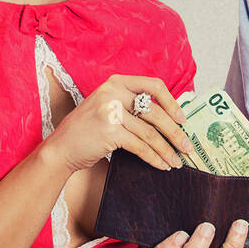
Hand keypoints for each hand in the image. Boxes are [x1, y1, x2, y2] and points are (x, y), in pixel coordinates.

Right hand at [45, 74, 193, 172]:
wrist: (61, 148)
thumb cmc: (88, 130)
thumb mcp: (108, 106)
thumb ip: (132, 105)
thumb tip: (170, 118)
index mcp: (117, 82)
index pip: (154, 85)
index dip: (172, 103)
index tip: (182, 119)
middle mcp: (114, 93)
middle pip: (156, 112)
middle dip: (175, 133)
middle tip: (187, 148)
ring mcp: (111, 111)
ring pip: (150, 132)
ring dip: (167, 150)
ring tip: (176, 162)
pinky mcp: (109, 132)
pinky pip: (140, 146)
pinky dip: (154, 158)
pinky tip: (162, 165)